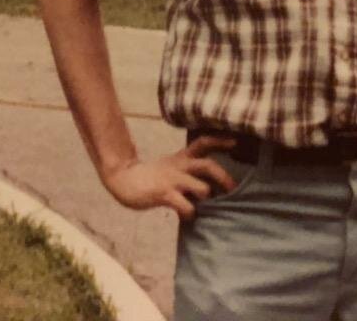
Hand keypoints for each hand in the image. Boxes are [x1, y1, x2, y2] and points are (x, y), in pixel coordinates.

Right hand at [101, 135, 238, 220]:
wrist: (122, 179)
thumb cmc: (149, 177)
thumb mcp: (169, 167)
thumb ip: (186, 173)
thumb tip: (209, 187)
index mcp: (181, 159)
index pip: (202, 143)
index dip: (219, 141)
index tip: (235, 141)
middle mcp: (179, 167)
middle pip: (208, 165)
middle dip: (224, 177)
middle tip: (233, 188)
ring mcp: (172, 180)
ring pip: (202, 188)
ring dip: (207, 197)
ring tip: (205, 205)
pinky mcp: (164, 194)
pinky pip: (186, 206)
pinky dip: (190, 213)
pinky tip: (188, 216)